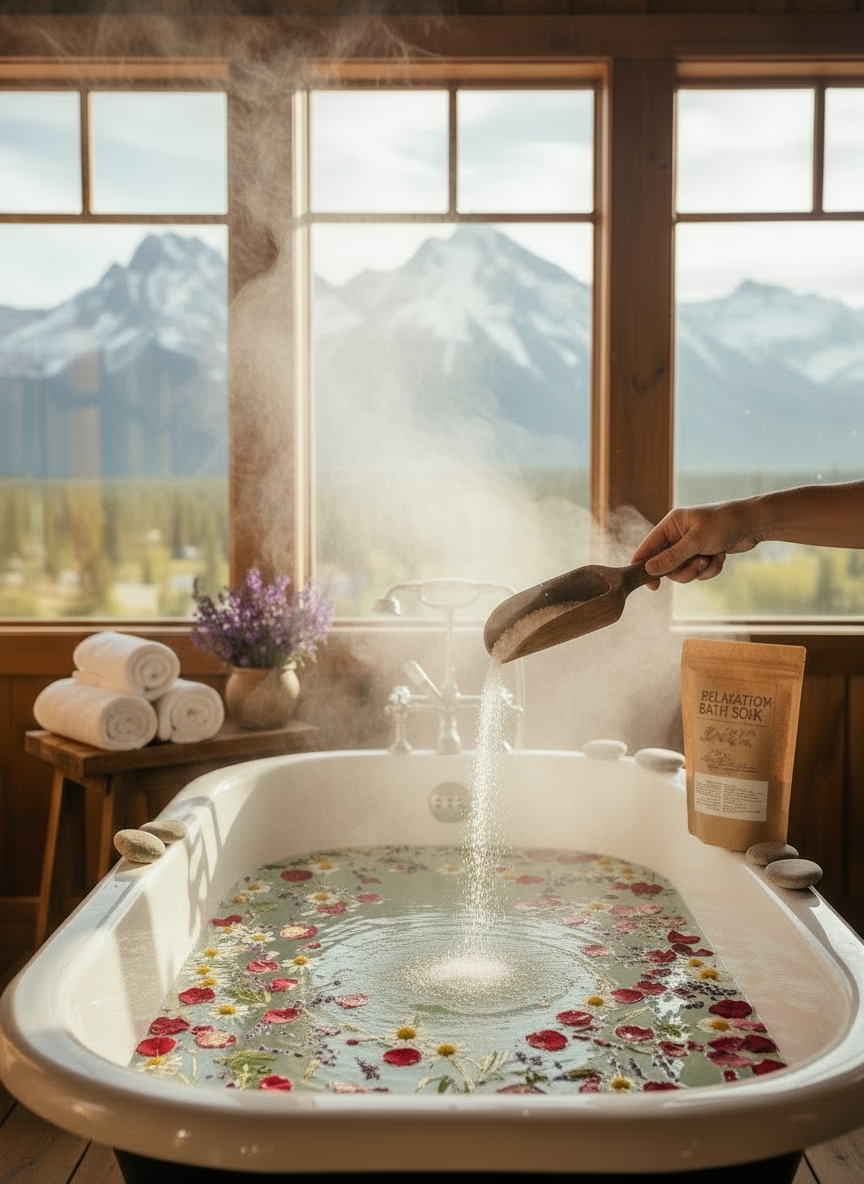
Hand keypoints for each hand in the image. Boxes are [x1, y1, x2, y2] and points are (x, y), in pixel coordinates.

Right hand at [631, 501, 761, 589]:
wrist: (754, 523)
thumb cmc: (724, 524)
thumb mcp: (696, 542)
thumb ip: (671, 557)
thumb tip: (649, 570)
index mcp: (671, 524)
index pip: (648, 547)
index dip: (644, 566)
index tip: (650, 585)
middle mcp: (678, 535)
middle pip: (666, 565)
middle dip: (683, 570)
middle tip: (698, 565)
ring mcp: (691, 546)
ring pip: (683, 571)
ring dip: (698, 570)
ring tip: (711, 559)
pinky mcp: (703, 554)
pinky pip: (698, 572)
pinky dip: (710, 569)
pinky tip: (720, 557)